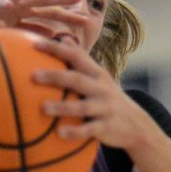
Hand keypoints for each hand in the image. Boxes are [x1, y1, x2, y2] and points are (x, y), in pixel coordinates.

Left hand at [29, 37, 147, 149]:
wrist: (137, 125)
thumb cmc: (108, 98)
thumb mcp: (99, 77)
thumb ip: (82, 60)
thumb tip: (64, 38)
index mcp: (97, 74)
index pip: (76, 56)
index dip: (56, 49)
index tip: (34, 44)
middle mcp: (101, 88)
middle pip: (77, 79)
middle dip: (55, 76)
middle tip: (33, 75)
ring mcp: (105, 108)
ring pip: (82, 107)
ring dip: (62, 107)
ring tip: (43, 107)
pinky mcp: (106, 127)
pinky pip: (89, 130)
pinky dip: (75, 132)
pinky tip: (59, 133)